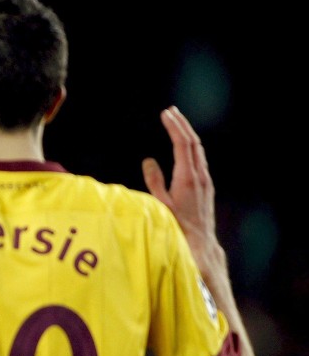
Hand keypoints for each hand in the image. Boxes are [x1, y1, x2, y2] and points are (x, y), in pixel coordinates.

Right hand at [141, 105, 218, 264]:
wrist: (200, 244)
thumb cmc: (177, 227)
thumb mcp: (160, 205)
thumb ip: (154, 181)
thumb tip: (149, 160)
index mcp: (187, 178)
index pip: (182, 144)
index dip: (174, 127)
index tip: (165, 114)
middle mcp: (200, 177)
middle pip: (193, 143)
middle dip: (182, 125)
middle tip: (171, 111)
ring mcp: (205, 181)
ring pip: (198, 150)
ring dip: (187, 134)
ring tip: (177, 123)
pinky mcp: (206, 187)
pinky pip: (199, 159)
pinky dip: (190, 147)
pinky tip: (184, 146)